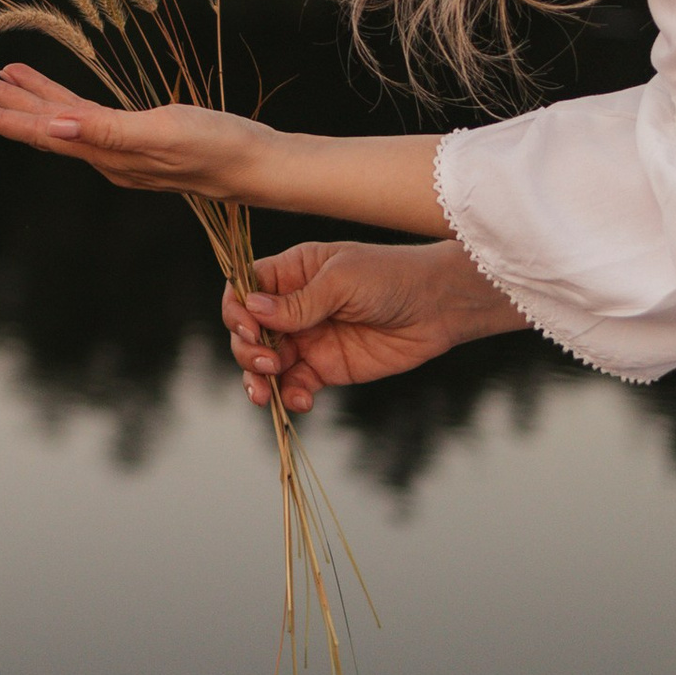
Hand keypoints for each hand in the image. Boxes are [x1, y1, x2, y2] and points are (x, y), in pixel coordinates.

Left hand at [0, 59, 273, 198]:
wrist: (258, 165)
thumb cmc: (217, 146)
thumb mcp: (162, 132)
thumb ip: (106, 130)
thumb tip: (54, 127)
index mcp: (105, 152)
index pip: (41, 132)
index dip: (1, 119)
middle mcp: (105, 155)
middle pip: (43, 128)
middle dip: (3, 108)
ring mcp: (121, 150)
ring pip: (63, 121)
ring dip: (31, 102)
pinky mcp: (139, 139)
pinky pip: (89, 117)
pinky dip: (66, 101)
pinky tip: (58, 95)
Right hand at [223, 238, 522, 414]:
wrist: (438, 307)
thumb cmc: (391, 277)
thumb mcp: (342, 281)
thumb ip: (299, 301)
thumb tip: (252, 309)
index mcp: (292, 273)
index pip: (245, 290)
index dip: (237, 311)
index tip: (249, 329)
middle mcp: (293, 307)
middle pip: (248, 332)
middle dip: (247, 350)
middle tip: (267, 362)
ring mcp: (308, 339)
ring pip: (265, 363)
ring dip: (259, 379)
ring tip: (266, 392)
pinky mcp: (326, 368)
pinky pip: (295, 386)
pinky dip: (290, 396)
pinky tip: (300, 401)